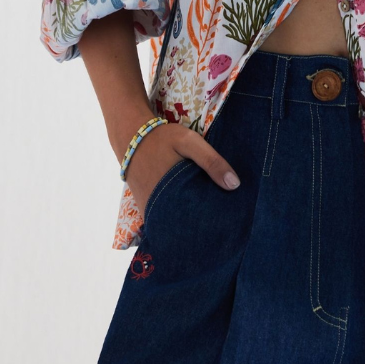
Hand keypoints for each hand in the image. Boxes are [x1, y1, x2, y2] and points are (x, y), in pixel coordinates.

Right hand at [124, 120, 240, 218]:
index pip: (197, 220)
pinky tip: (187, 213)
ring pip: (172, 225)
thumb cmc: (162, 139)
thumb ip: (211, 161)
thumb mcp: (190, 142)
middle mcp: (159, 208)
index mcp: (173, 195)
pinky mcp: (145, 207)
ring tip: (206, 222)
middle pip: (185, 226)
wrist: (130, 136)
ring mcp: (150, 210)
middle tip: (220, 226)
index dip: (212, 223)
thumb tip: (234, 185)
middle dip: (201, 227)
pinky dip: (173, 219)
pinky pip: (161, 219)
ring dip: (186, 224)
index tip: (227, 224)